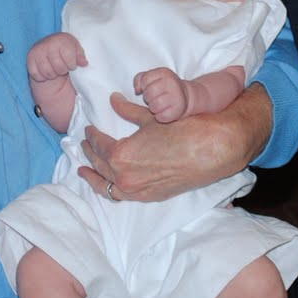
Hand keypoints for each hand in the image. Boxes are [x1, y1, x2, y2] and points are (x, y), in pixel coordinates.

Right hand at [26, 32, 86, 82]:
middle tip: (62, 67)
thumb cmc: (66, 52)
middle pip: (59, 67)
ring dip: (53, 75)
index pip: (70, 57)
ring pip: (48, 73)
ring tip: (55, 69)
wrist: (50, 50)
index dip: (72, 64)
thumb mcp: (76, 51)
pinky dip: (42, 77)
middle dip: (63, 70)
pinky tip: (46, 71)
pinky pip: (36, 75)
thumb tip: (83, 63)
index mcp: (62, 39)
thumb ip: (81, 57)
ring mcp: (37, 50)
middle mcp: (48, 42)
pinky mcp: (29, 58)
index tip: (72, 64)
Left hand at [77, 87, 270, 202]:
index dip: (92, 136)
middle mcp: (126, 178)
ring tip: (85, 169)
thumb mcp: (152, 117)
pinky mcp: (151, 197)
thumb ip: (128, 111)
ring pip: (107, 186)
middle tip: (85, 144)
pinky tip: (107, 184)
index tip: (88, 129)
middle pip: (100, 165)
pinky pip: (122, 196)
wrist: (212, 149)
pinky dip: (110, 188)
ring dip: (95, 175)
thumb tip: (113, 101)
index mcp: (121, 156)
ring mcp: (138, 191)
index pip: (99, 145)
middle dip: (90, 153)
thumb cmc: (184, 129)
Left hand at [133, 67, 190, 122]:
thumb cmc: (165, 87)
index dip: (144, 86)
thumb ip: (140, 79)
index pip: (144, 80)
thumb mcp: (153, 77)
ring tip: (159, 105)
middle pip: (148, 94)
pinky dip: (160, 116)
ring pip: (153, 107)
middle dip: (148, 98)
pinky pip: (160, 117)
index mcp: (164, 73)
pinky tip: (165, 111)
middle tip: (155, 98)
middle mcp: (172, 83)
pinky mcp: (178, 111)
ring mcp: (177, 97)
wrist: (187, 96)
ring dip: (153, 108)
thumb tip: (137, 91)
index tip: (150, 87)